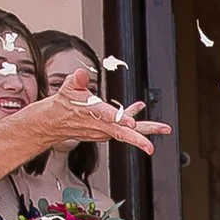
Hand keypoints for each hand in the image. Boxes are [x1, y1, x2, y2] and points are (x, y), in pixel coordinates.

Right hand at [38, 69, 170, 154]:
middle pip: (121, 133)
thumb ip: (77, 80)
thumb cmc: (64, 103)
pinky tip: (140, 107)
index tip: (131, 123)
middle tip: (151, 147)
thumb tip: (81, 73)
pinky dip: (133, 118)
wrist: (56, 121)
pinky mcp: (106, 132)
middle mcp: (99, 125)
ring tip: (164, 129)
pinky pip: (123, 127)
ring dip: (146, 132)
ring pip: (127, 133)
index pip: (107, 117)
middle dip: (138, 140)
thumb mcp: (68, 88)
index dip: (120, 119)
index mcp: (92, 113)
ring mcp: (104, 130)